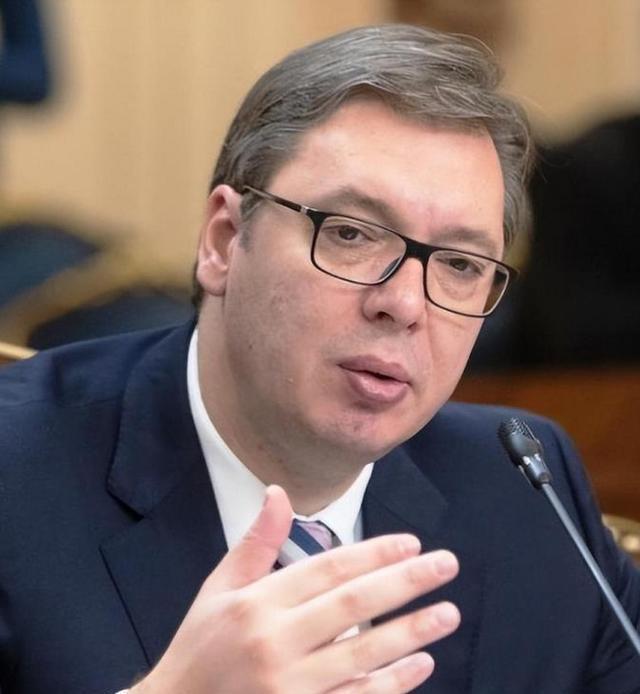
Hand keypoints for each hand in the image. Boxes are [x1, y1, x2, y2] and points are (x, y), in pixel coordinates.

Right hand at [131, 485, 459, 693]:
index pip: (327, 569)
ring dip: (411, 631)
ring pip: (363, 654)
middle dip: (405, 582)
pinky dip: (391, 683)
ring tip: (448, 613)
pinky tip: (421, 663)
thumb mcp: (219, 589)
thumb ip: (255, 542)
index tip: (411, 544)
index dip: (373, 554)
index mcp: (256, 603)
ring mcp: (289, 686)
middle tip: (446, 565)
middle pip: (353, 605)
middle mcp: (274, 642)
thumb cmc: (200, 648)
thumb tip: (277, 492)